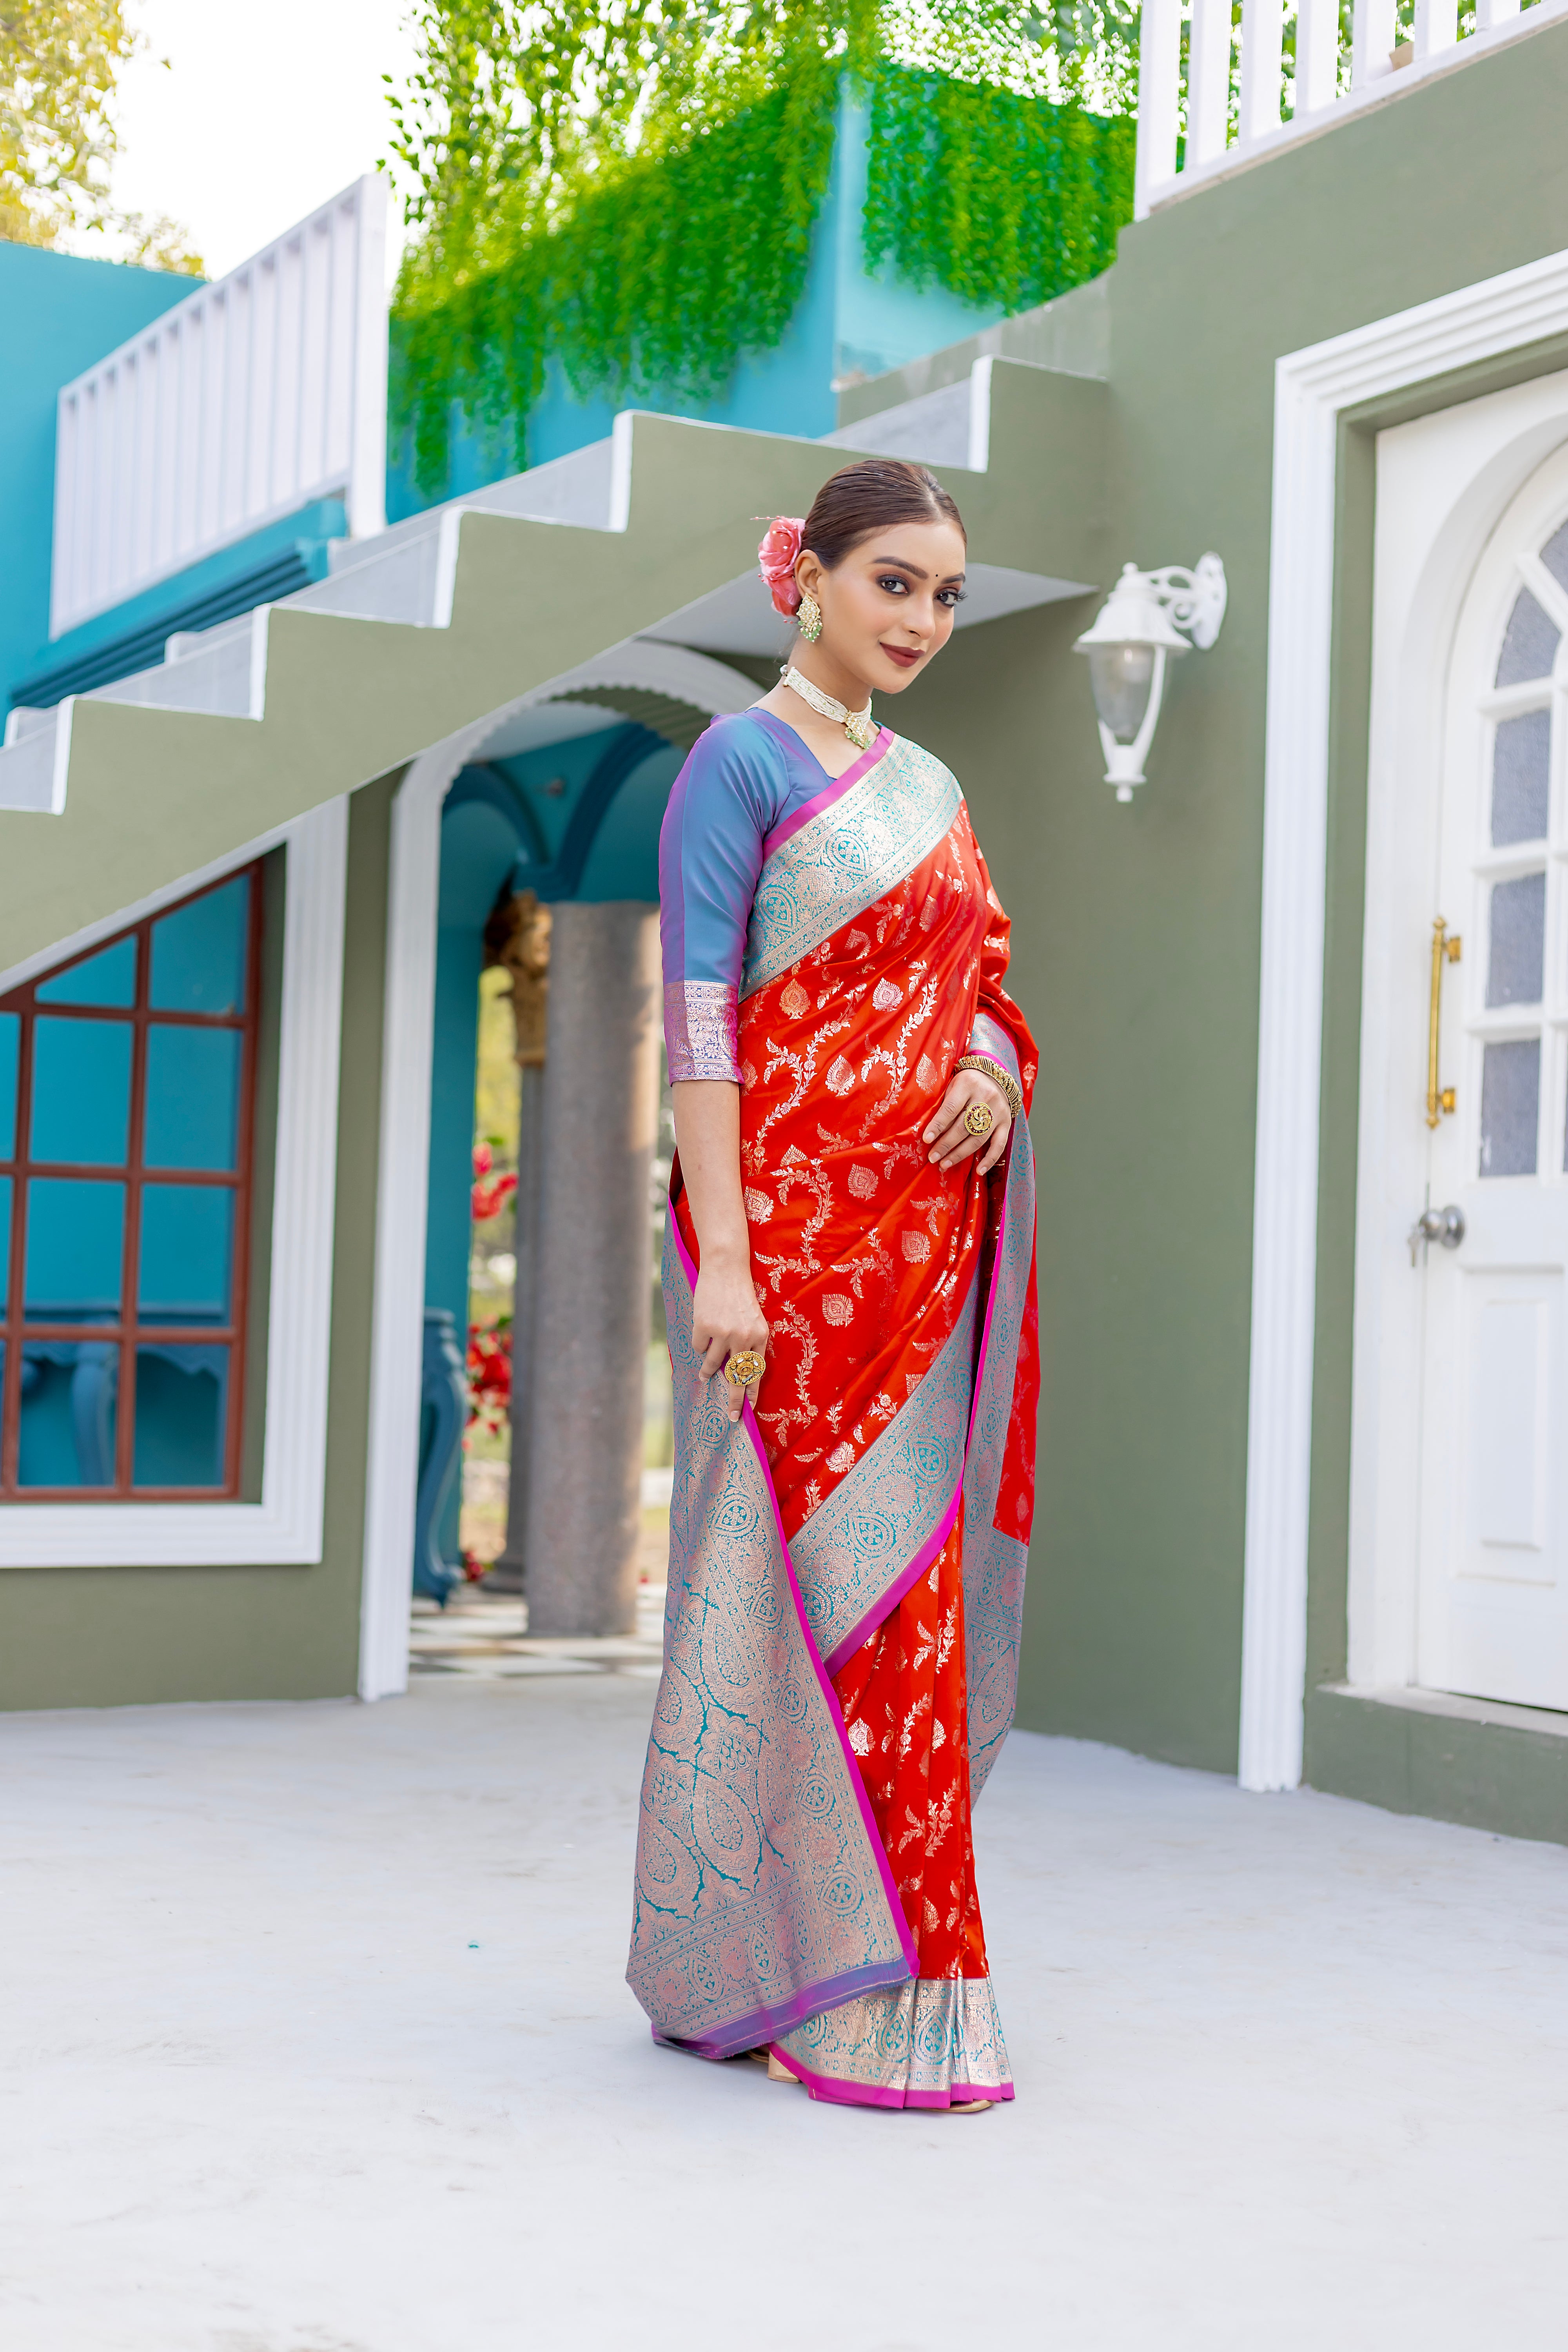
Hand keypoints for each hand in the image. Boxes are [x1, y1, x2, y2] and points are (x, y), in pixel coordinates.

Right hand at [692, 1251, 769, 1422]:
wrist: (726, 1269)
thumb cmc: (739, 1295)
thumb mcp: (752, 1320)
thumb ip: (748, 1344)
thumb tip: (736, 1373)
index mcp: (760, 1337)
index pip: (756, 1372)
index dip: (752, 1392)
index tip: (749, 1409)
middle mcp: (744, 1338)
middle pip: (738, 1378)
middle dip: (735, 1400)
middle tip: (733, 1417)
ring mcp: (724, 1333)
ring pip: (713, 1365)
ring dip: (708, 1372)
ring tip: (704, 1376)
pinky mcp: (705, 1327)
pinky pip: (699, 1347)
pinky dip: (699, 1344)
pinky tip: (703, 1330)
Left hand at [923, 1065, 1011, 1175]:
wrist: (995, 1077)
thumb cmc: (966, 1083)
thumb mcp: (953, 1085)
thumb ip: (944, 1105)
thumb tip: (931, 1133)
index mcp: (968, 1084)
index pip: (951, 1108)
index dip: (938, 1125)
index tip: (927, 1139)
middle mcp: (986, 1097)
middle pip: (964, 1126)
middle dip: (946, 1144)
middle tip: (933, 1157)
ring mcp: (999, 1111)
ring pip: (978, 1138)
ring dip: (960, 1154)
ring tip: (944, 1164)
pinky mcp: (1007, 1122)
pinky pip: (999, 1144)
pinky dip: (990, 1159)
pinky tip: (979, 1171)